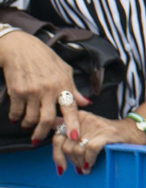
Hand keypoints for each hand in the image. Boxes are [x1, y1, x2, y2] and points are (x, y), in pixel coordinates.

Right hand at [0, 31, 89, 145]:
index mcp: (64, 84)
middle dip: (43, 133)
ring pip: (31, 118)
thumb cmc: (45, 58)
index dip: (73, 124)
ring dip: (28, 126)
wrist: (20, 48)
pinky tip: (16, 118)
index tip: (75, 137)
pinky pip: (17, 112)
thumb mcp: (64, 70)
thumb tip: (87, 103)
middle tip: (38, 139)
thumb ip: (74, 89)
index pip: (71, 108)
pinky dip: (16, 118)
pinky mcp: (17, 91)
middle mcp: (49, 89)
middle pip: (48, 119)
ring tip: (27, 126)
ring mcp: (32, 91)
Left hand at [52, 111, 136, 174]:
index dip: (57, 153)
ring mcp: (95, 126)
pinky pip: (90, 150)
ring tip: (86, 168)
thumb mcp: (88, 132)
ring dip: (80, 163)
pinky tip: (91, 164)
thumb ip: (71, 138)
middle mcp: (84, 119)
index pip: (57, 135)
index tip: (61, 166)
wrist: (135, 131)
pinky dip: (89, 160)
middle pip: (65, 144)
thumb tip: (57, 154)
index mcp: (77, 117)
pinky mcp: (106, 133)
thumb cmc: (109, 136)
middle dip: (70, 160)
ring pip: (76, 149)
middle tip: (78, 167)